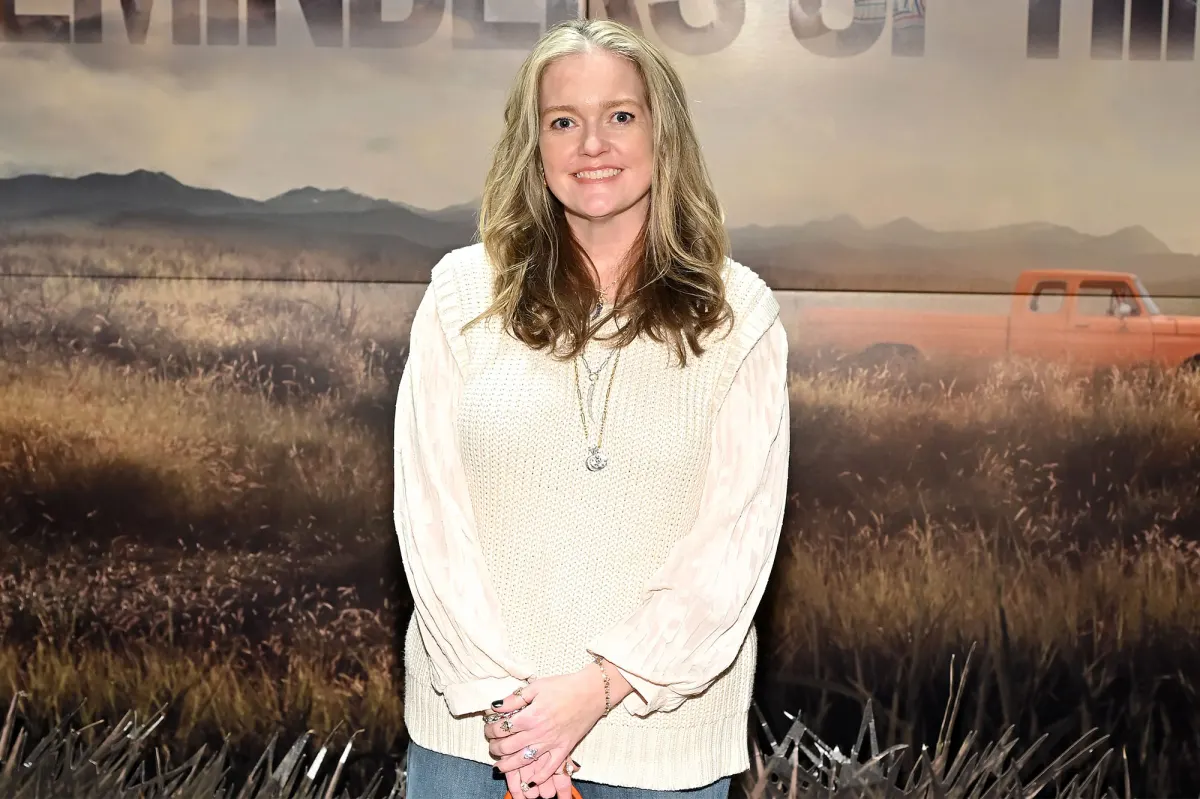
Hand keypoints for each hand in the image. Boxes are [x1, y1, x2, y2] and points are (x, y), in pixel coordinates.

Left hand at [485, 665, 615, 794]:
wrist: (591, 692)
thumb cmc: (564, 686)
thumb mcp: (536, 687)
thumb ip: (514, 699)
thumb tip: (495, 706)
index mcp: (530, 716)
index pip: (501, 728)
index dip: (490, 729)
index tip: (488, 727)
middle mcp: (538, 733)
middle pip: (508, 747)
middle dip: (494, 748)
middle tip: (492, 745)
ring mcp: (551, 744)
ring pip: (523, 761)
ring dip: (507, 765)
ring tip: (499, 765)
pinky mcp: (563, 750)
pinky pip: (549, 769)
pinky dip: (539, 777)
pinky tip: (530, 780)